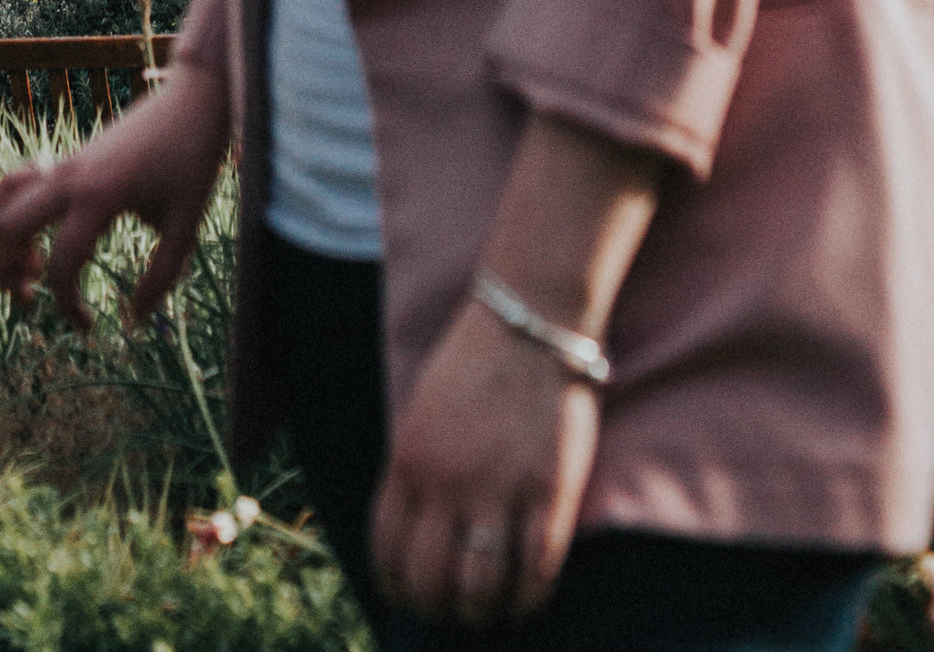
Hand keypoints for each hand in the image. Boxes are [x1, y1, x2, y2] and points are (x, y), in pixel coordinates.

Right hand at [0, 59, 229, 328]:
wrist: (190, 99)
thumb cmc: (193, 161)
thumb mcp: (186, 224)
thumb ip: (161, 276)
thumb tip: (134, 320)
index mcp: (100, 197)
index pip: (62, 265)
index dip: (66, 306)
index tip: (86, 327)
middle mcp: (70, 178)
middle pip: (6, 226)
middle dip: (4, 270)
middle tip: (29, 297)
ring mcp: (63, 164)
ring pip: (1, 201)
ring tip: (24, 268)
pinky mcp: (66, 160)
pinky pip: (17, 186)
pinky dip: (9, 214)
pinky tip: (35, 237)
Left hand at [369, 299, 599, 628]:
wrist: (530, 320)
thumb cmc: (474, 363)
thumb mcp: (421, 413)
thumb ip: (414, 472)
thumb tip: (413, 537)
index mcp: (406, 458)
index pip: (386, 549)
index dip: (394, 586)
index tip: (407, 598)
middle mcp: (445, 481)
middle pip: (428, 579)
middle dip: (436, 609)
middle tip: (451, 614)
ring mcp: (497, 489)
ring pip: (478, 587)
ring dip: (480, 612)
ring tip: (487, 614)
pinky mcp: (547, 492)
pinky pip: (534, 571)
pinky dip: (526, 600)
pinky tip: (524, 603)